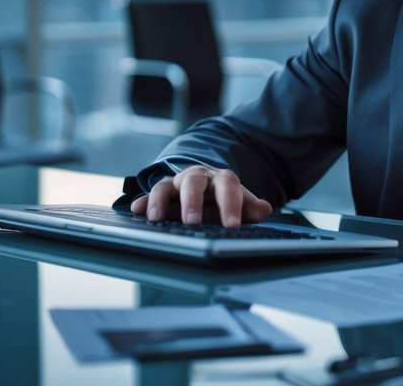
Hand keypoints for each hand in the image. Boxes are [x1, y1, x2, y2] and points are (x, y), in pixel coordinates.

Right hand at [130, 165, 272, 227]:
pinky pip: (148, 195)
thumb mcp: (239, 203)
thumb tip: (265, 209)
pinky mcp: (161, 193)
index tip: (232, 225)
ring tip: (157, 218)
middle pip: (193, 182)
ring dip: (160, 201)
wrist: (207, 186)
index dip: (230, 204)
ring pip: (165, 185)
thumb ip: (251, 208)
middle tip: (193, 222)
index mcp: (220, 179)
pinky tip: (137, 211)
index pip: (227, 186)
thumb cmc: (223, 199)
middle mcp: (197, 177)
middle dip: (192, 202)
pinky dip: (142, 202)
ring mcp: (176, 184)